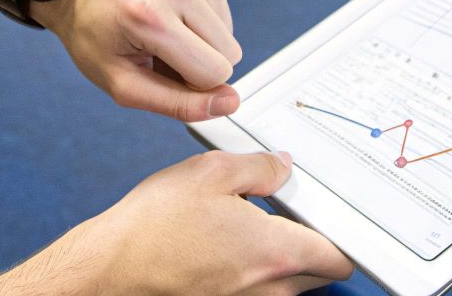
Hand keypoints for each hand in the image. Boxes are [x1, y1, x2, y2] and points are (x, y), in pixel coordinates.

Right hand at [0, 151, 353, 295]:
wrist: (110, 270)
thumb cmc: (153, 227)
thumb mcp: (211, 173)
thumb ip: (260, 168)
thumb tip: (282, 168)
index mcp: (275, 253)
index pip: (339, 257)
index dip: (341, 235)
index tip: (332, 217)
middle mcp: (268, 289)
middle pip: (319, 275)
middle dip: (315, 247)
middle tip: (291, 215)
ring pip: (288, 288)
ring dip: (283, 262)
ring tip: (253, 229)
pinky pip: (257, 294)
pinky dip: (254, 275)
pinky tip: (227, 249)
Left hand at [30, 0, 244, 120]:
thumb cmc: (95, 34)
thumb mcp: (123, 84)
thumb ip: (178, 103)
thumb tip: (230, 104)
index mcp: (148, 16)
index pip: (215, 73)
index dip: (192, 83)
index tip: (161, 67)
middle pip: (227, 49)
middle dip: (198, 57)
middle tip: (159, 44)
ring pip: (228, 25)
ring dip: (200, 30)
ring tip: (164, 21)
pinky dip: (207, 1)